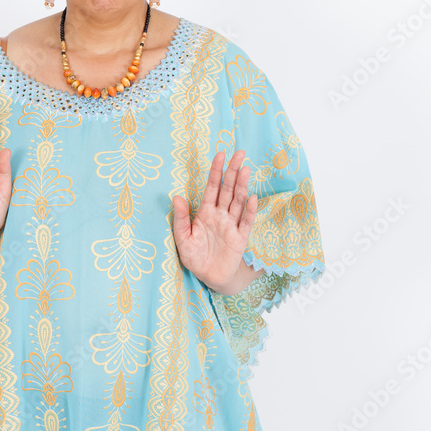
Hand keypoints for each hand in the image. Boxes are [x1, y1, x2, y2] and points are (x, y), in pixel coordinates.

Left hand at [172, 149, 256, 290]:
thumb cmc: (194, 257)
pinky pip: (246, 222)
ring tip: (246, 169)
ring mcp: (231, 225)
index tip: (220, 154)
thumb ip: (180, 218)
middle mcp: (220, 215)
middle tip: (240, 153)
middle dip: (233, 171)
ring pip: (238, 201)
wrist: (208, 277)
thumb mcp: (182, 238)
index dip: (215, 171)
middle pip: (228, 189)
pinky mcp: (240, 238)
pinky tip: (254, 198)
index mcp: (205, 212)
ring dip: (242, 185)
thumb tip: (176, 196)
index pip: (212, 187)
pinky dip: (251, 210)